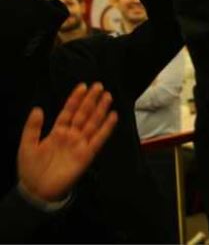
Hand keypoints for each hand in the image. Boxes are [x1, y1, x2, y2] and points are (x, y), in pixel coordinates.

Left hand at [17, 83, 117, 203]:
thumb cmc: (30, 169)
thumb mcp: (26, 145)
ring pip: (92, 123)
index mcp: (57, 132)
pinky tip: (112, 116)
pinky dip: (106, 128)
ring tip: (107, 96)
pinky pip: (99, 139)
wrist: (36, 191)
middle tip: (99, 86)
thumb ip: (32, 127)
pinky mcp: (87, 155)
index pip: (69, 111)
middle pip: (83, 114)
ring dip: (100, 110)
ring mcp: (80, 144)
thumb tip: (38, 108)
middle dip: (91, 100)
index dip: (75, 99)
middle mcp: (71, 135)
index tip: (83, 86)